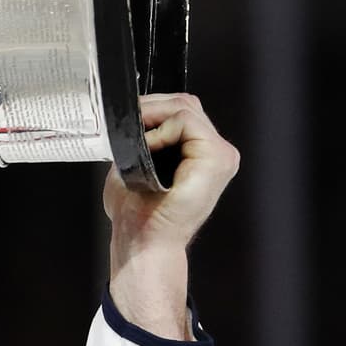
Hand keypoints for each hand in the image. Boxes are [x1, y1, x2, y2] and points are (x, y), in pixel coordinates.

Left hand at [104, 94, 239, 338]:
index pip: (184, 110)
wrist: (143, 242)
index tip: (127, 118)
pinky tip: (148, 148)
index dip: (153, 108)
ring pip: (186, 108)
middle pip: (186, 104)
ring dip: (153, 116)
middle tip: (126, 120)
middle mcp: (217, 152)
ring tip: (135, 138)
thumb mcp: (136, 167)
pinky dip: (161, 130)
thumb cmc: (138, 214)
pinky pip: (187, 122)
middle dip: (151, 106)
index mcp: (202, 154)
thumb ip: (140, 143)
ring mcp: (221, 154)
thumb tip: (124, 121)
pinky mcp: (217, 158)